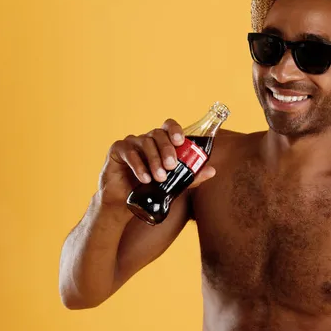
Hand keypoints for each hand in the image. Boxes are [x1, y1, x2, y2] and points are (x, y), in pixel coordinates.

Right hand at [96, 119, 216, 216]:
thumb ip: (190, 176)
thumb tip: (212, 170)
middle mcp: (146, 139)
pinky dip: (138, 166)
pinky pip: (129, 153)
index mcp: (160, 142)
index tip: (181, 141)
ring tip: (160, 178)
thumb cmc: (149, 189)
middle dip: (167, 150)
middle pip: (158, 135)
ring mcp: (131, 142)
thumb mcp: (172, 183)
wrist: (123, 203)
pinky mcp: (117, 150)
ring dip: (154, 161)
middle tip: (172, 166)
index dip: (175, 130)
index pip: (168, 127)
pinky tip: (145, 179)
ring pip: (145, 143)